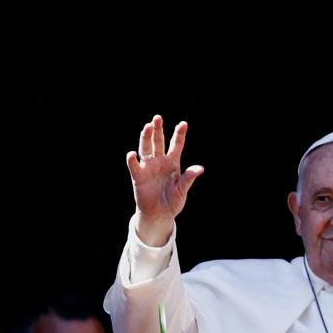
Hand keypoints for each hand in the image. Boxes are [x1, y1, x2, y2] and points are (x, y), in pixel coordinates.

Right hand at [126, 115, 203, 245]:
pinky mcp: (138, 176)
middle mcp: (160, 161)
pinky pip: (134, 166)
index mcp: (173, 163)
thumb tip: (200, 168)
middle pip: (158, 142)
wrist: (159, 215)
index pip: (176, 145)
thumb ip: (189, 178)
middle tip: (157, 118)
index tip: (183, 124)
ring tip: (147, 127)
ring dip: (145, 138)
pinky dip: (132, 160)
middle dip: (158, 130)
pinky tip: (132, 154)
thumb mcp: (183, 190)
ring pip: (146, 148)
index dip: (179, 134)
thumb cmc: (173, 202)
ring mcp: (148, 167)